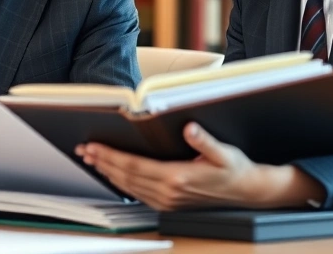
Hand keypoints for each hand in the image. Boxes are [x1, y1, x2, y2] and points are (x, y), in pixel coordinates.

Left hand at [76, 122, 323, 210]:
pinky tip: (114, 175)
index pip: (135, 166)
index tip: (94, 147)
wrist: (248, 192)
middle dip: (103, 163)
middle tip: (84, 150)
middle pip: (127, 177)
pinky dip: (122, 183)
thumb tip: (190, 128)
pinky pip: (138, 194)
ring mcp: (168, 201)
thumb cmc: (235, 169)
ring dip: (109, 173)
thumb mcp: (224, 152)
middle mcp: (169, 193)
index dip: (111, 156)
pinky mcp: (169, 204)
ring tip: (92, 160)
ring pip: (129, 187)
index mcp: (178, 178)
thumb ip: (205, 141)